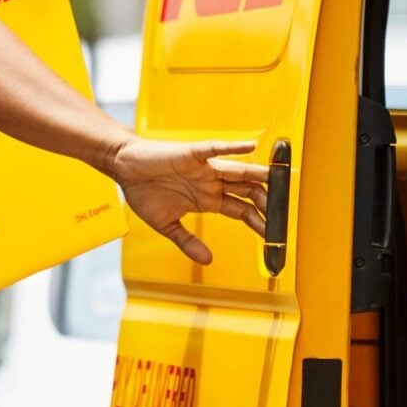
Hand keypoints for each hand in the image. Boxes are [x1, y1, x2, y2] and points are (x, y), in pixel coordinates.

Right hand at [104, 138, 269, 265]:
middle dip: (266, 202)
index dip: (259, 222)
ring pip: (238, 171)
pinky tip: (249, 147)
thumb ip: (188, 241)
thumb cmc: (144, 191)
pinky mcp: (192, 154)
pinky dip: (232, 148)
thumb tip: (208, 260)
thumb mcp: (167, 225)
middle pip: (248, 191)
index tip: (274, 235)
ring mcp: (204, 168)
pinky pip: (215, 149)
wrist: (124, 168)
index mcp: (208, 200)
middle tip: (283, 213)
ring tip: (281, 177)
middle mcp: (211, 183)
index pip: (242, 211)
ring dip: (259, 174)